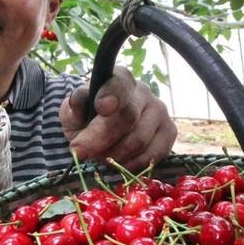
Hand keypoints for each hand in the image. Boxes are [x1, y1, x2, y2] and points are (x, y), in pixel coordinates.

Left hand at [59, 67, 176, 171]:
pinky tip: (119, 163)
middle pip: (128, 117)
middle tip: (82, 153)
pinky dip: (132, 165)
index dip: (111, 95)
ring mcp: (160, 111)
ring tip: (99, 157)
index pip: (119, 84)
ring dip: (114, 155)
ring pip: (139, 140)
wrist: (106, 130)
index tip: (102, 108)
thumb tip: (78, 103)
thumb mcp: (74, 110)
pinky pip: (152, 155)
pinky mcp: (169, 131)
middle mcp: (144, 92)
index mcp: (120, 79)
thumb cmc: (89, 118)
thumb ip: (75, 106)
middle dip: (102, 139)